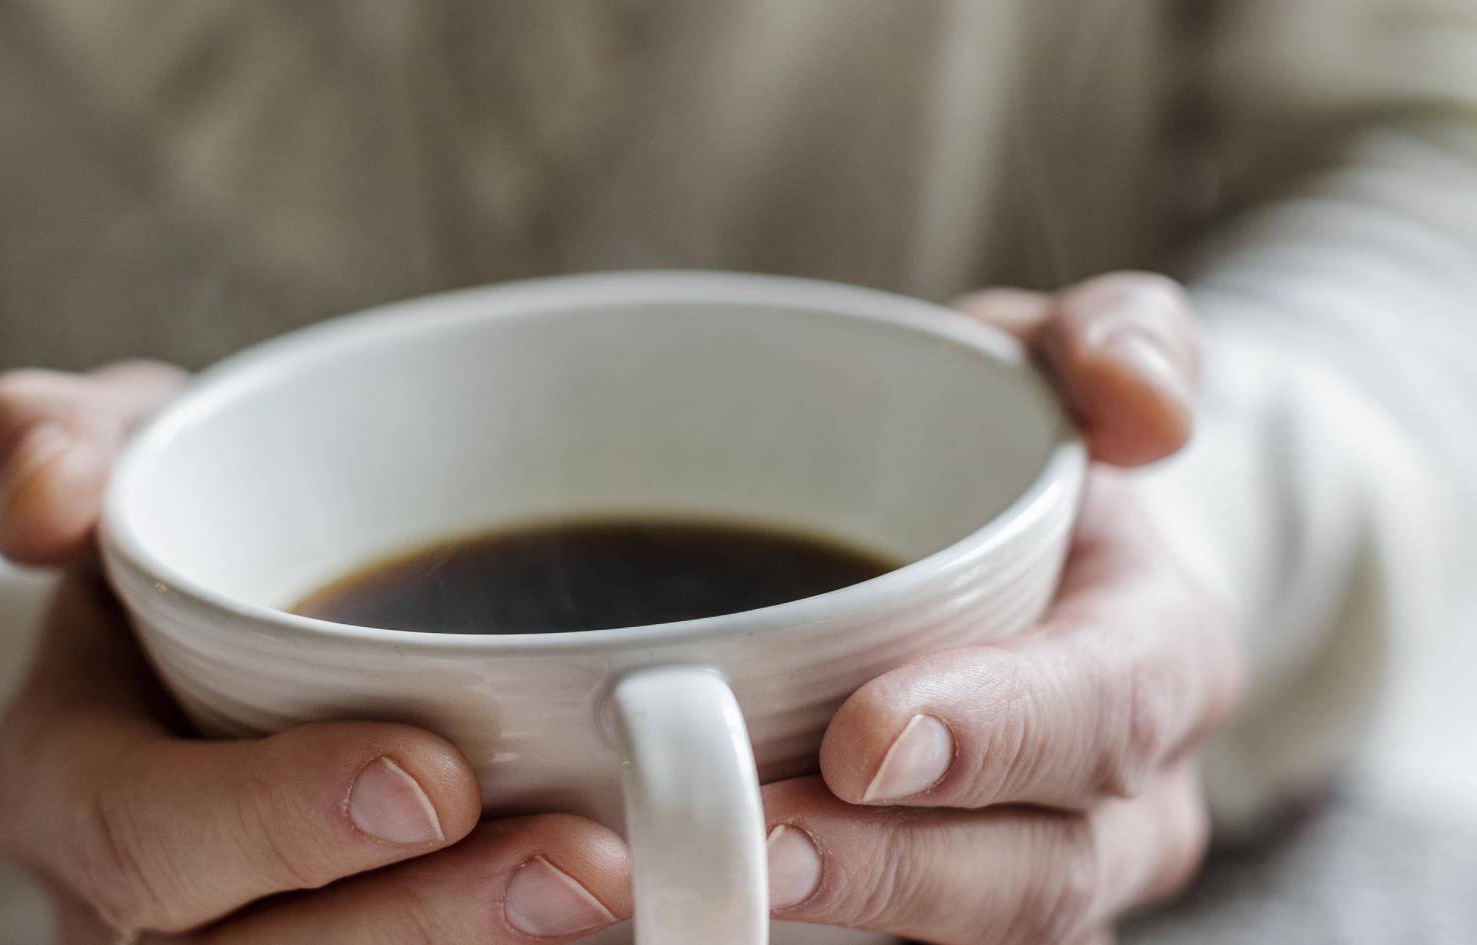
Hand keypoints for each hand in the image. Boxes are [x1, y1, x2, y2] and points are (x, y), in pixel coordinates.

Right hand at [0, 363, 630, 943]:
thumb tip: (38, 507)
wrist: (263, 592)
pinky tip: (639, 910)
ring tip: (623, 883)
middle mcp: (145, 902)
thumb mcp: (124, 452)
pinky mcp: (356, 928)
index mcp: (71, 780)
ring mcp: (251, 935)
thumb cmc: (198, 522)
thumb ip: (59, 438)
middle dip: (430, 920)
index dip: (277, 824)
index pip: (139, 837)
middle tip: (586, 858)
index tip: (435, 775)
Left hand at [760, 272, 1241, 943]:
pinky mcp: (945, 914)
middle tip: (754, 836)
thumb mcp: (1058, 370)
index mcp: (1157, 658)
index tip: (867, 738)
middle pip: (1038, 873)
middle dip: (898, 866)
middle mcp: (1120, 800)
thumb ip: (1116, 340)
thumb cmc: (1009, 464)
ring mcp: (1035, 874)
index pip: (1109, 710)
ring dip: (841, 920)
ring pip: (966, 939)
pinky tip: (679, 908)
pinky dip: (800, 936)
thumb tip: (1142, 404)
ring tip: (703, 882)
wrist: (1013, 567)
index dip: (998, 733)